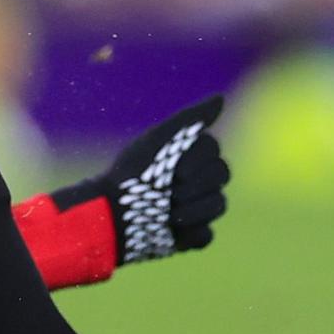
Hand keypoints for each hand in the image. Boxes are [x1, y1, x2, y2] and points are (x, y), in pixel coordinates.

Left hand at [49, 94, 230, 265]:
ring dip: (192, 210)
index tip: (174, 170)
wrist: (112, 212)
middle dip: (194, 186)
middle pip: (221, 176)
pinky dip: (190, 234)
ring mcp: (197, 208)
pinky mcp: (191, 236)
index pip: (215, 151)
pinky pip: (206, 235)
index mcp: (190, 155)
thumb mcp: (159, 139)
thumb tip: (221, 97)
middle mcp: (199, 179)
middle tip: (168, 191)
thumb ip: (190, 119)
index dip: (197, 162)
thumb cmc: (133, 171)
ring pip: (218, 205)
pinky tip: (171, 230)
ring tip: (167, 213)